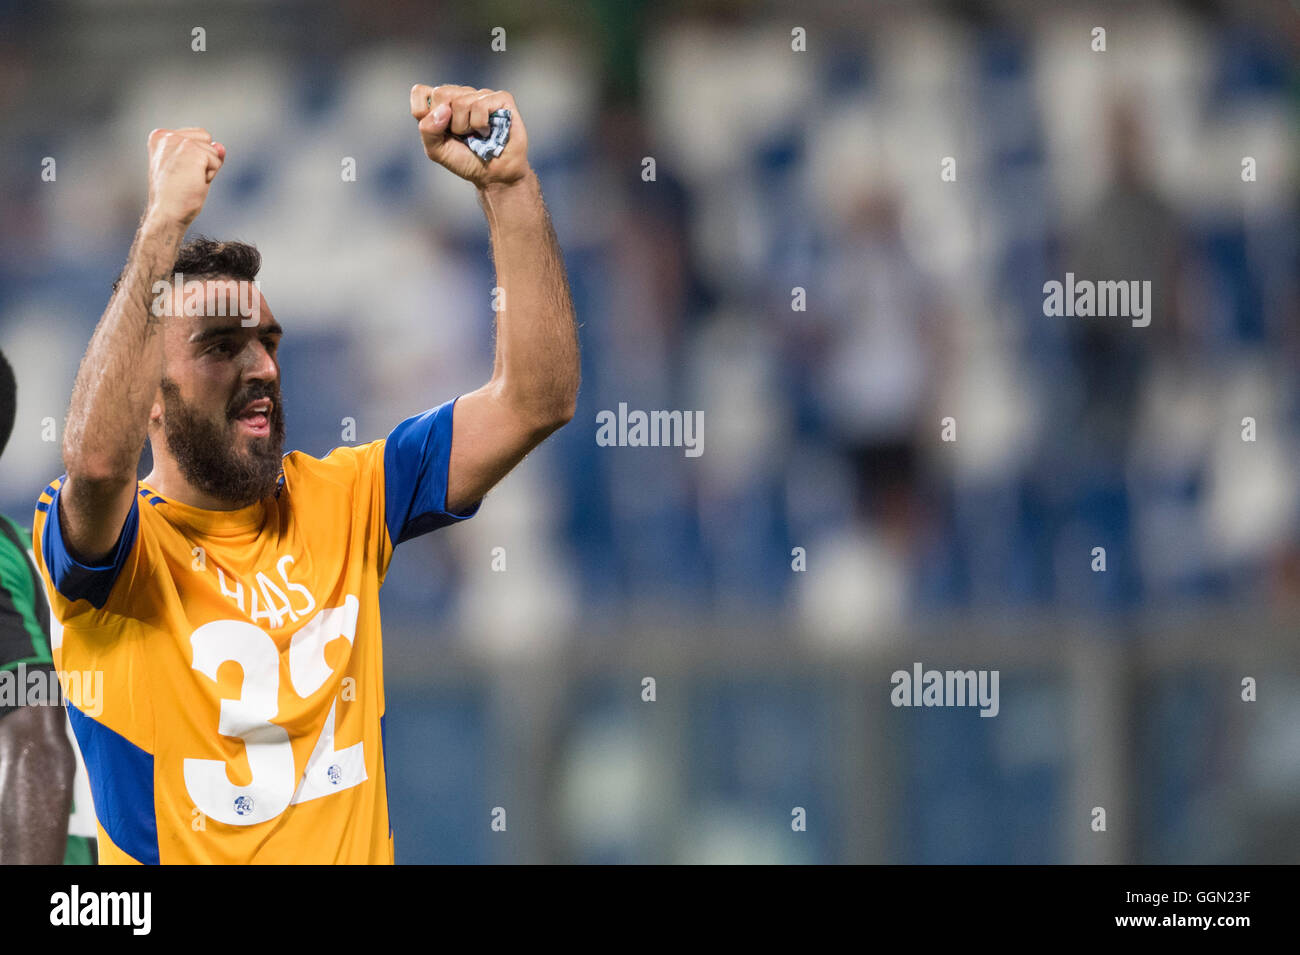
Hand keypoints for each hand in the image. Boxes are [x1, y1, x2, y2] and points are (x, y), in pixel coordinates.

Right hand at [144, 127, 224, 227]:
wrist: (167, 213)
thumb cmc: (176, 195)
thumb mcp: (191, 168)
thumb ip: (206, 152)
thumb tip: (220, 146)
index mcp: (160, 137)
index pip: (197, 136)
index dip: (197, 157)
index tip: (180, 172)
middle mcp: (167, 135)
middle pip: (206, 139)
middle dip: (204, 160)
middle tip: (185, 177)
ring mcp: (179, 141)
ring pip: (213, 150)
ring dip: (207, 169)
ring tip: (188, 180)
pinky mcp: (192, 151)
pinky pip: (217, 161)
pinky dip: (210, 175)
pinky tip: (194, 182)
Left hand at [410, 84, 530, 188]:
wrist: (495, 175)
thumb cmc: (467, 161)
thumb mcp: (437, 151)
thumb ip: (428, 130)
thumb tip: (444, 109)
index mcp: (442, 104)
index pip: (420, 92)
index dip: (423, 111)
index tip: (438, 131)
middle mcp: (461, 95)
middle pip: (440, 93)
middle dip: (448, 123)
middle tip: (461, 135)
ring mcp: (481, 95)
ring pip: (460, 102)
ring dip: (466, 128)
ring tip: (476, 135)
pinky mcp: (500, 99)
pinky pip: (480, 105)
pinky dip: (481, 125)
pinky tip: (487, 131)